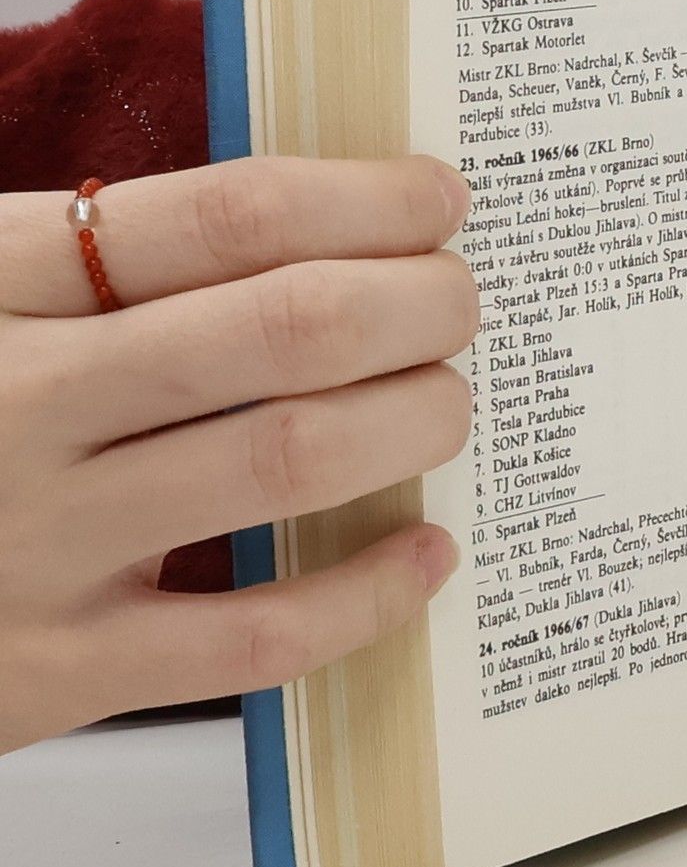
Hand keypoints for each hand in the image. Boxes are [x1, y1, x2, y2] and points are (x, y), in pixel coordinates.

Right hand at [0, 156, 476, 754]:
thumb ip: (110, 264)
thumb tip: (328, 228)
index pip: (225, 215)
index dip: (363, 202)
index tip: (439, 199)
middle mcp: (17, 399)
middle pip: (285, 327)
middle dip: (416, 303)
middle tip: (460, 301)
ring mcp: (36, 538)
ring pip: (288, 457)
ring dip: (411, 420)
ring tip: (451, 401)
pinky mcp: (57, 667)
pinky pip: (256, 633)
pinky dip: (367, 591)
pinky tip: (426, 548)